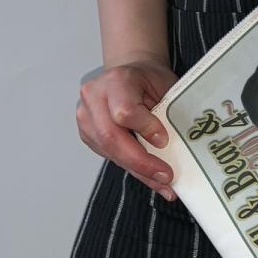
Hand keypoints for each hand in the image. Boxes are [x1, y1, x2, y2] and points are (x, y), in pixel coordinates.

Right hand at [76, 51, 178, 199]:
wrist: (129, 73)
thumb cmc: (150, 80)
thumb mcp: (165, 87)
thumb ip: (166, 112)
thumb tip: (172, 149)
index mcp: (117, 80)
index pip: (125, 111)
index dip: (145, 128)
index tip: (164, 140)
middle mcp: (94, 96)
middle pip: (111, 137)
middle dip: (140, 162)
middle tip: (166, 176)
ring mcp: (86, 116)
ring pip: (109, 151)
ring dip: (137, 170)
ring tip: (162, 184)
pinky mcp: (86, 133)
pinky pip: (108, 155)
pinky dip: (131, 167)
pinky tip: (149, 176)